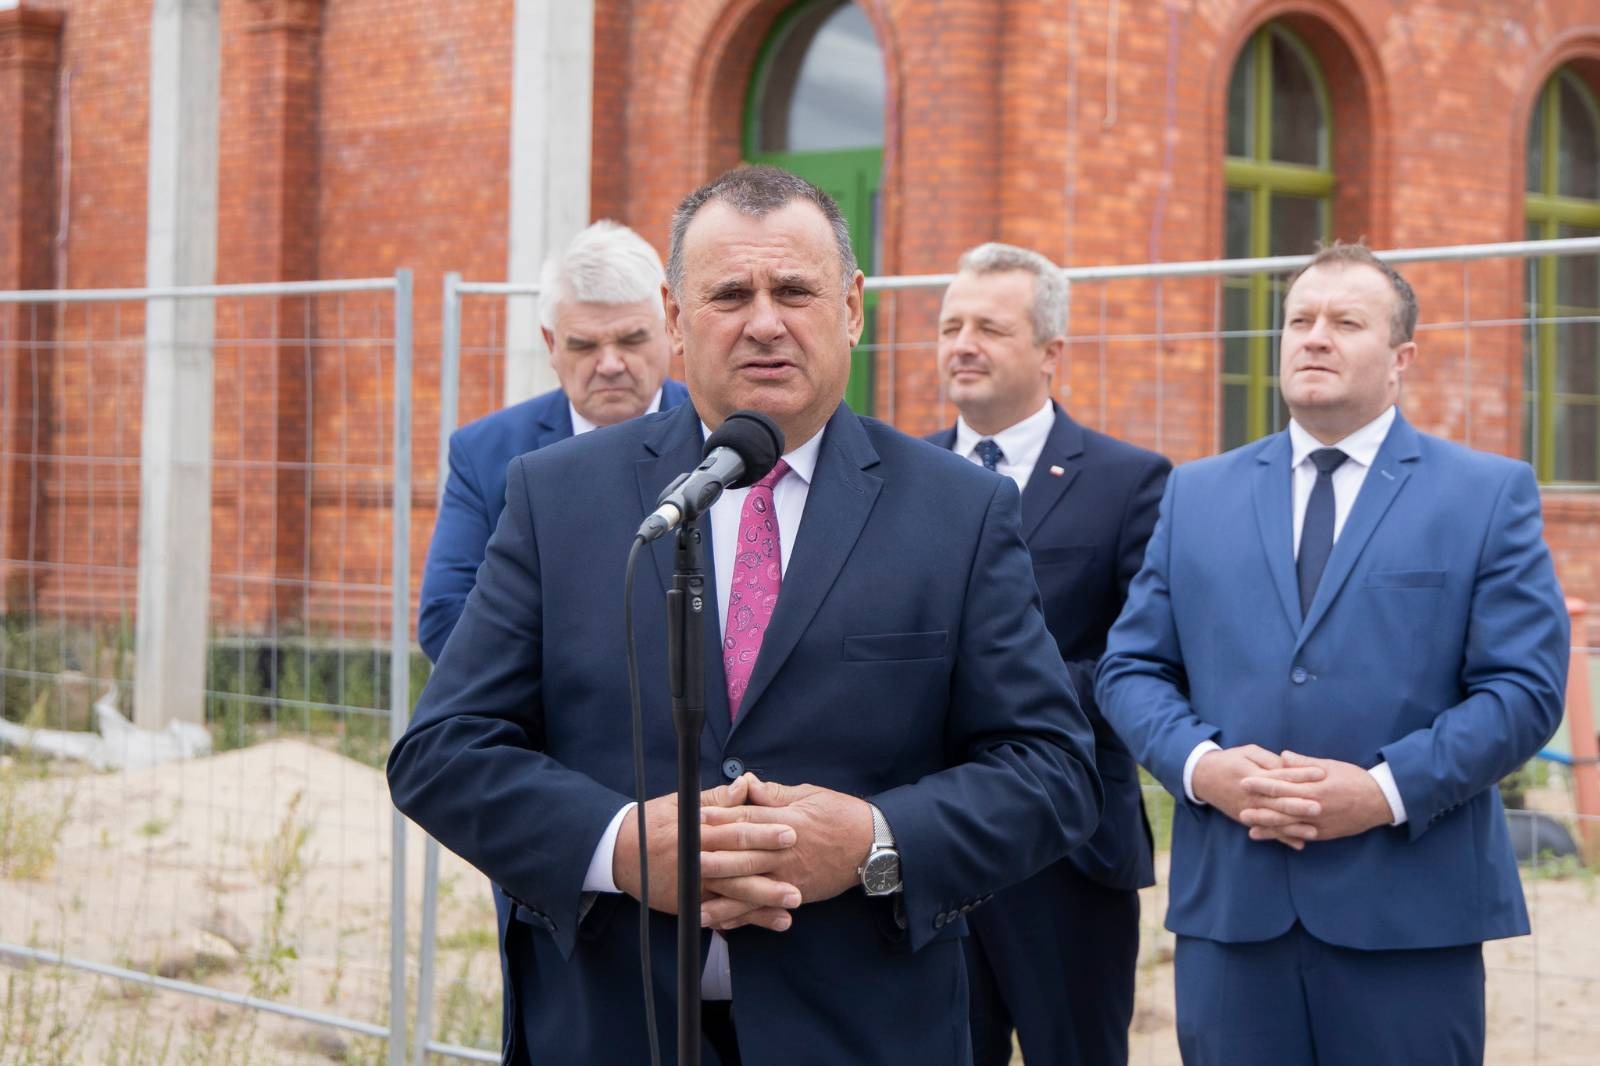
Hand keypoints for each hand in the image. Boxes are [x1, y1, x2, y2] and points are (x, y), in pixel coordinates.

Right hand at [613, 776, 781, 913]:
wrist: (619, 851)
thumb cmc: (655, 822)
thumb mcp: (684, 804)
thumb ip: (719, 799)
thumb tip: (746, 785)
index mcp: (698, 829)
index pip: (736, 829)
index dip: (765, 830)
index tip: (792, 830)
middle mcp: (696, 858)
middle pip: (738, 864)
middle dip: (771, 869)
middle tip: (801, 871)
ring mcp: (693, 885)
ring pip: (733, 894)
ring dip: (764, 900)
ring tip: (793, 903)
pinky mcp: (690, 904)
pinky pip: (722, 914)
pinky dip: (746, 919)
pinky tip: (770, 921)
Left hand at [699, 777, 873, 928]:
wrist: (873, 845)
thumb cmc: (841, 815)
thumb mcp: (809, 795)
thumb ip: (774, 794)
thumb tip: (747, 783)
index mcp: (786, 822)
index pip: (747, 819)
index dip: (720, 819)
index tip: (695, 819)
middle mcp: (784, 852)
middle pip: (742, 857)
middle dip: (711, 861)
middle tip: (683, 862)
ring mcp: (789, 877)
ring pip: (749, 889)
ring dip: (721, 898)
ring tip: (693, 905)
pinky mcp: (796, 894)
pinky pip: (765, 908)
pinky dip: (744, 918)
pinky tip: (723, 923)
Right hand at [1191, 744, 1323, 849]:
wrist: (1202, 776)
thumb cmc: (1229, 760)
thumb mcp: (1248, 752)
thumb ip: (1269, 760)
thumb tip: (1290, 767)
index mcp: (1254, 776)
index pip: (1281, 775)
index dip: (1301, 774)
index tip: (1321, 773)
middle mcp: (1252, 795)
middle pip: (1279, 801)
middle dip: (1300, 805)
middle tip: (1320, 808)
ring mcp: (1248, 810)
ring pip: (1274, 820)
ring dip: (1294, 827)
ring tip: (1314, 831)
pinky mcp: (1247, 819)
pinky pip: (1267, 831)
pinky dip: (1282, 839)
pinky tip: (1299, 844)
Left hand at [1239, 751, 1392, 842]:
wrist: (1381, 801)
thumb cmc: (1355, 779)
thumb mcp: (1330, 766)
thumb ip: (1304, 763)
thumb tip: (1282, 756)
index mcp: (1315, 788)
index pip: (1282, 786)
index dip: (1262, 784)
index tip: (1244, 781)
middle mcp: (1315, 808)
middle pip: (1281, 809)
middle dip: (1259, 808)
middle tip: (1239, 807)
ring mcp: (1319, 823)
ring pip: (1289, 826)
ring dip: (1268, 826)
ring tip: (1248, 826)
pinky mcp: (1324, 834)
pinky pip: (1301, 835)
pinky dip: (1285, 836)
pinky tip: (1272, 836)